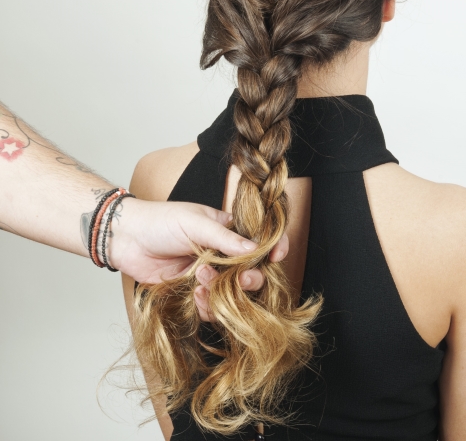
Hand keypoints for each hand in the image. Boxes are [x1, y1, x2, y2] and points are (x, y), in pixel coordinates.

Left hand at [109, 198, 287, 287]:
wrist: (126, 239)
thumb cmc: (161, 220)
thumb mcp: (195, 222)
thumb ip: (225, 238)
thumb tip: (254, 249)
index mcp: (228, 229)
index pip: (260, 239)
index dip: (273, 247)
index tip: (277, 256)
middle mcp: (223, 253)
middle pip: (252, 271)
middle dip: (250, 278)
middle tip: (242, 279)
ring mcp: (209, 273)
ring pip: (232, 293)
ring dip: (224, 292)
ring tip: (202, 280)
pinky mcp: (193, 291)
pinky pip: (210, 306)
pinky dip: (206, 304)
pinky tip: (194, 293)